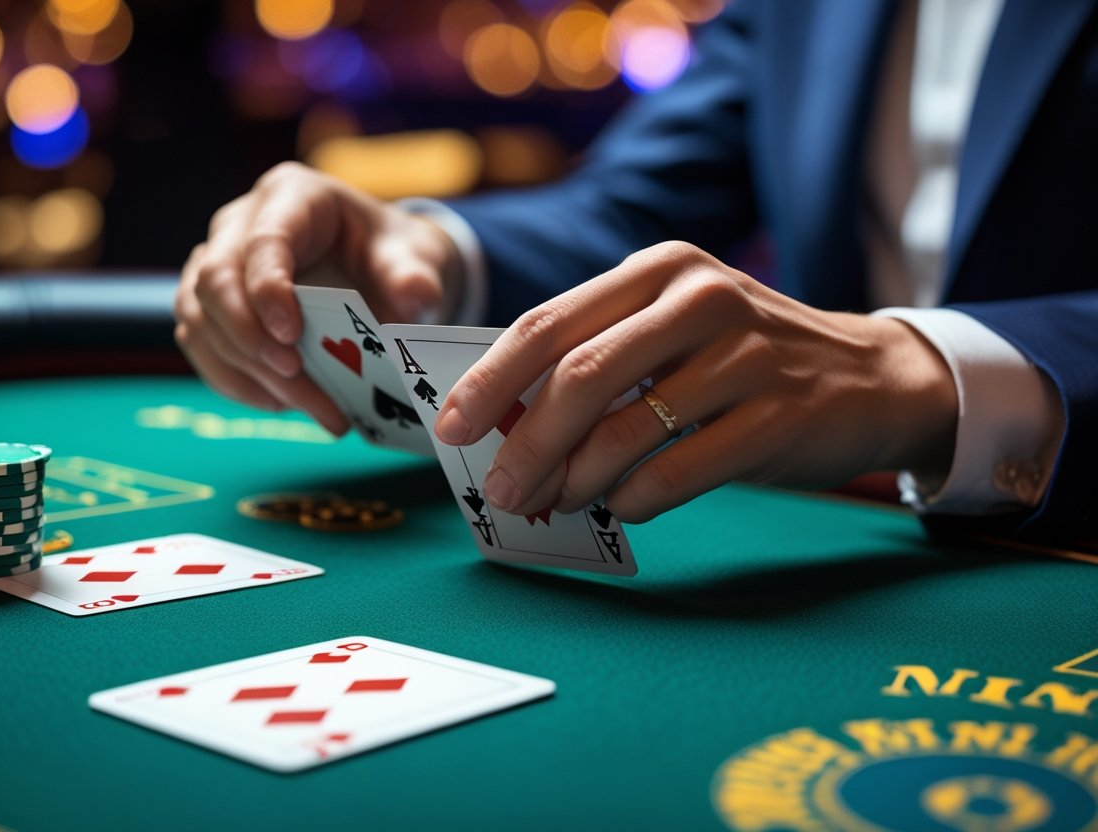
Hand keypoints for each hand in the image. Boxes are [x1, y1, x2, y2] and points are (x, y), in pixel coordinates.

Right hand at [174, 162, 461, 431]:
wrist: (380, 270)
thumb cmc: (391, 254)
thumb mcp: (414, 256)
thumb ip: (414, 275)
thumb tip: (415, 297)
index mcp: (290, 196)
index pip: (262, 241)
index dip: (267, 290)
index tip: (291, 336)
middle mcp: (240, 224)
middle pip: (215, 280)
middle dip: (249, 338)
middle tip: (295, 377)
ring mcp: (216, 263)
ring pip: (201, 319)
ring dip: (246, 371)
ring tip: (307, 405)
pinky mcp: (210, 305)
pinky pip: (201, 345)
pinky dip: (236, 381)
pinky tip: (281, 402)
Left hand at [433, 242, 957, 522]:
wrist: (871, 377)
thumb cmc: (743, 360)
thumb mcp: (671, 334)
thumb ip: (597, 360)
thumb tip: (504, 424)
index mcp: (658, 271)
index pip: (547, 325)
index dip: (489, 383)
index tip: (449, 430)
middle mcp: (699, 298)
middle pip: (579, 378)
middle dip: (525, 445)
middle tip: (502, 492)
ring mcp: (746, 354)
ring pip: (626, 429)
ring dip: (576, 480)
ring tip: (559, 503)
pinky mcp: (780, 414)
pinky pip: (679, 470)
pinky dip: (636, 500)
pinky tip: (624, 507)